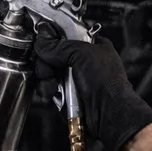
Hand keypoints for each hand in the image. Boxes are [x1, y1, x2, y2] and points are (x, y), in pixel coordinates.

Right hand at [34, 29, 151, 150]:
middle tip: (50, 69)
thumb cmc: (106, 83)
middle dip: (46, 63)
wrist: (109, 115)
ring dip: (47, 79)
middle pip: (51, 54)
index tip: (43, 41)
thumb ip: (59, 46)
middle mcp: (81, 61)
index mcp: (91, 46)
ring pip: (47, 72)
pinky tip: (54, 94)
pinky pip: (48, 88)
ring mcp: (74, 79)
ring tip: (54, 85)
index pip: (65, 35)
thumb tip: (42, 43)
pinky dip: (48, 91)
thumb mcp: (83, 55)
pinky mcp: (66, 95)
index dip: (52, 38)